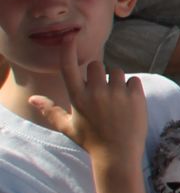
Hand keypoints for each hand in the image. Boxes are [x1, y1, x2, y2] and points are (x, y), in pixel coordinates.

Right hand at [31, 48, 146, 164]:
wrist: (118, 155)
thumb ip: (50, 111)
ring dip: (116, 81)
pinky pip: (134, 80)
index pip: (69, 68)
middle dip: (98, 73)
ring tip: (115, 101)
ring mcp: (116, 94)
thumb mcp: (67, 127)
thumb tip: (32, 100)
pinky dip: (132, 88)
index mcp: (77, 98)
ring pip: (116, 71)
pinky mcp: (135, 96)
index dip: (68, 50)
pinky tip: (129, 104)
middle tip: (101, 91)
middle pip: (96, 65)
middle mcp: (96, 93)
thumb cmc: (91, 140)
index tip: (70, 36)